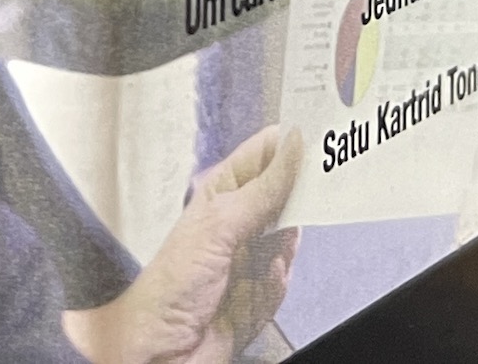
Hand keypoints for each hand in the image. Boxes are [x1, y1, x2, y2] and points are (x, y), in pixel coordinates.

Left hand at [64, 125, 302, 363]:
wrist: (160, 350)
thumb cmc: (174, 282)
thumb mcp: (220, 225)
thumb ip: (263, 189)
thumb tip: (294, 143)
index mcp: (222, 193)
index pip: (262, 155)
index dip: (288, 143)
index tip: (318, 134)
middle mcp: (237, 221)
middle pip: (282, 197)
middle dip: (297, 199)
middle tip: (318, 194)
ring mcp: (248, 259)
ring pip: (288, 241)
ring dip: (286, 247)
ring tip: (275, 255)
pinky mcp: (256, 295)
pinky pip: (283, 281)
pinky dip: (278, 283)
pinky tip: (267, 282)